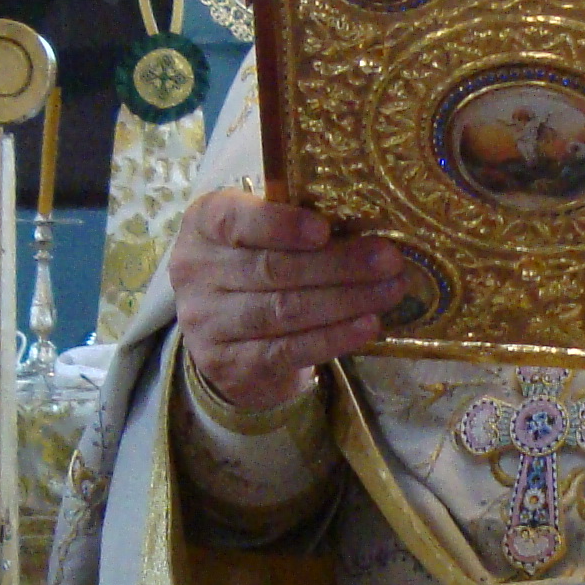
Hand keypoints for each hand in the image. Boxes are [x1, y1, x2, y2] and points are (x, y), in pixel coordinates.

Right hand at [171, 189, 403, 413]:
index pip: (235, 221)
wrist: (225, 336)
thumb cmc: (253, 265)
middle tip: (389, 261)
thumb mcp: (258, 235)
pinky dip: (332, 338)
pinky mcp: (228, 363)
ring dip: (345, 301)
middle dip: (338, 265)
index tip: (325, 230)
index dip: (281, 225)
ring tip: (389, 291)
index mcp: (203, 224)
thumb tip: (367, 227)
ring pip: (283, 310)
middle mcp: (194, 271)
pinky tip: (367, 326)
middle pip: (272, 269)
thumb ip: (295, 225)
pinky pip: (287, 350)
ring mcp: (206, 321)